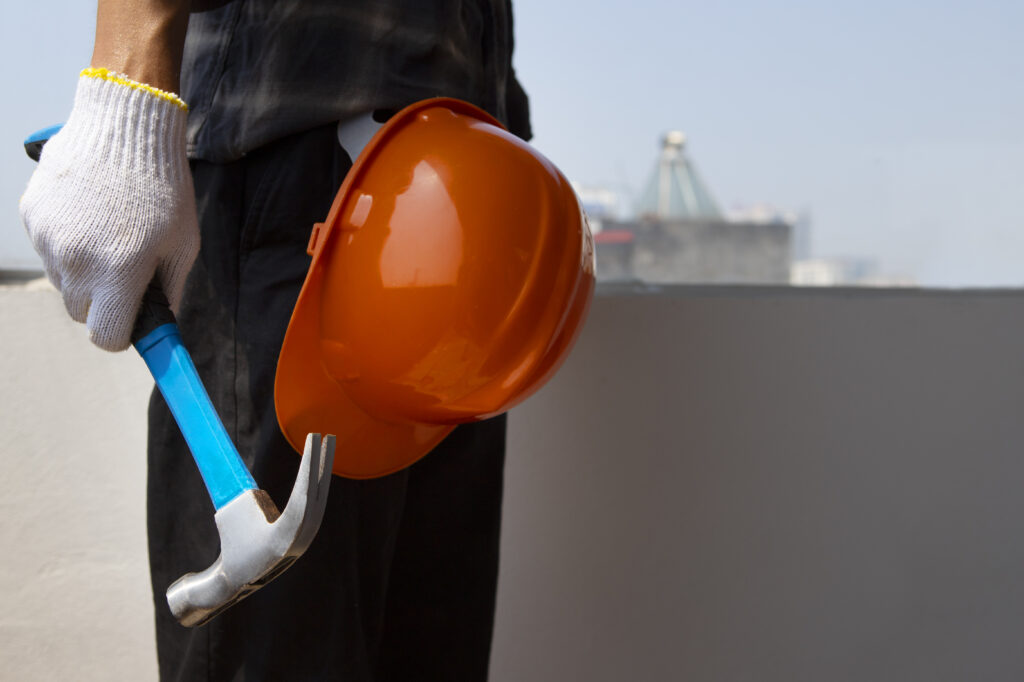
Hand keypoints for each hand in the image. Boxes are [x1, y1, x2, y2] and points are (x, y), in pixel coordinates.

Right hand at [20, 69, 199, 350]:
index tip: (132, 321)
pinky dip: (68, 244)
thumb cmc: (165, 187)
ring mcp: (49, 238)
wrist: (124, 124)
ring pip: (63, 283)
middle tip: (127, 273)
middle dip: (103, 303)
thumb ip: (170, 291)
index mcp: (119, 271)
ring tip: (110, 235)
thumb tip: (160, 326)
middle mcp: (77, 260)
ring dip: (84, 273)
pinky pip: (49, 251)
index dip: (122, 334)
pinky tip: (90, 215)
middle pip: (81, 313)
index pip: (106, 337)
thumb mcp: (183, 244)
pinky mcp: (32, 216)